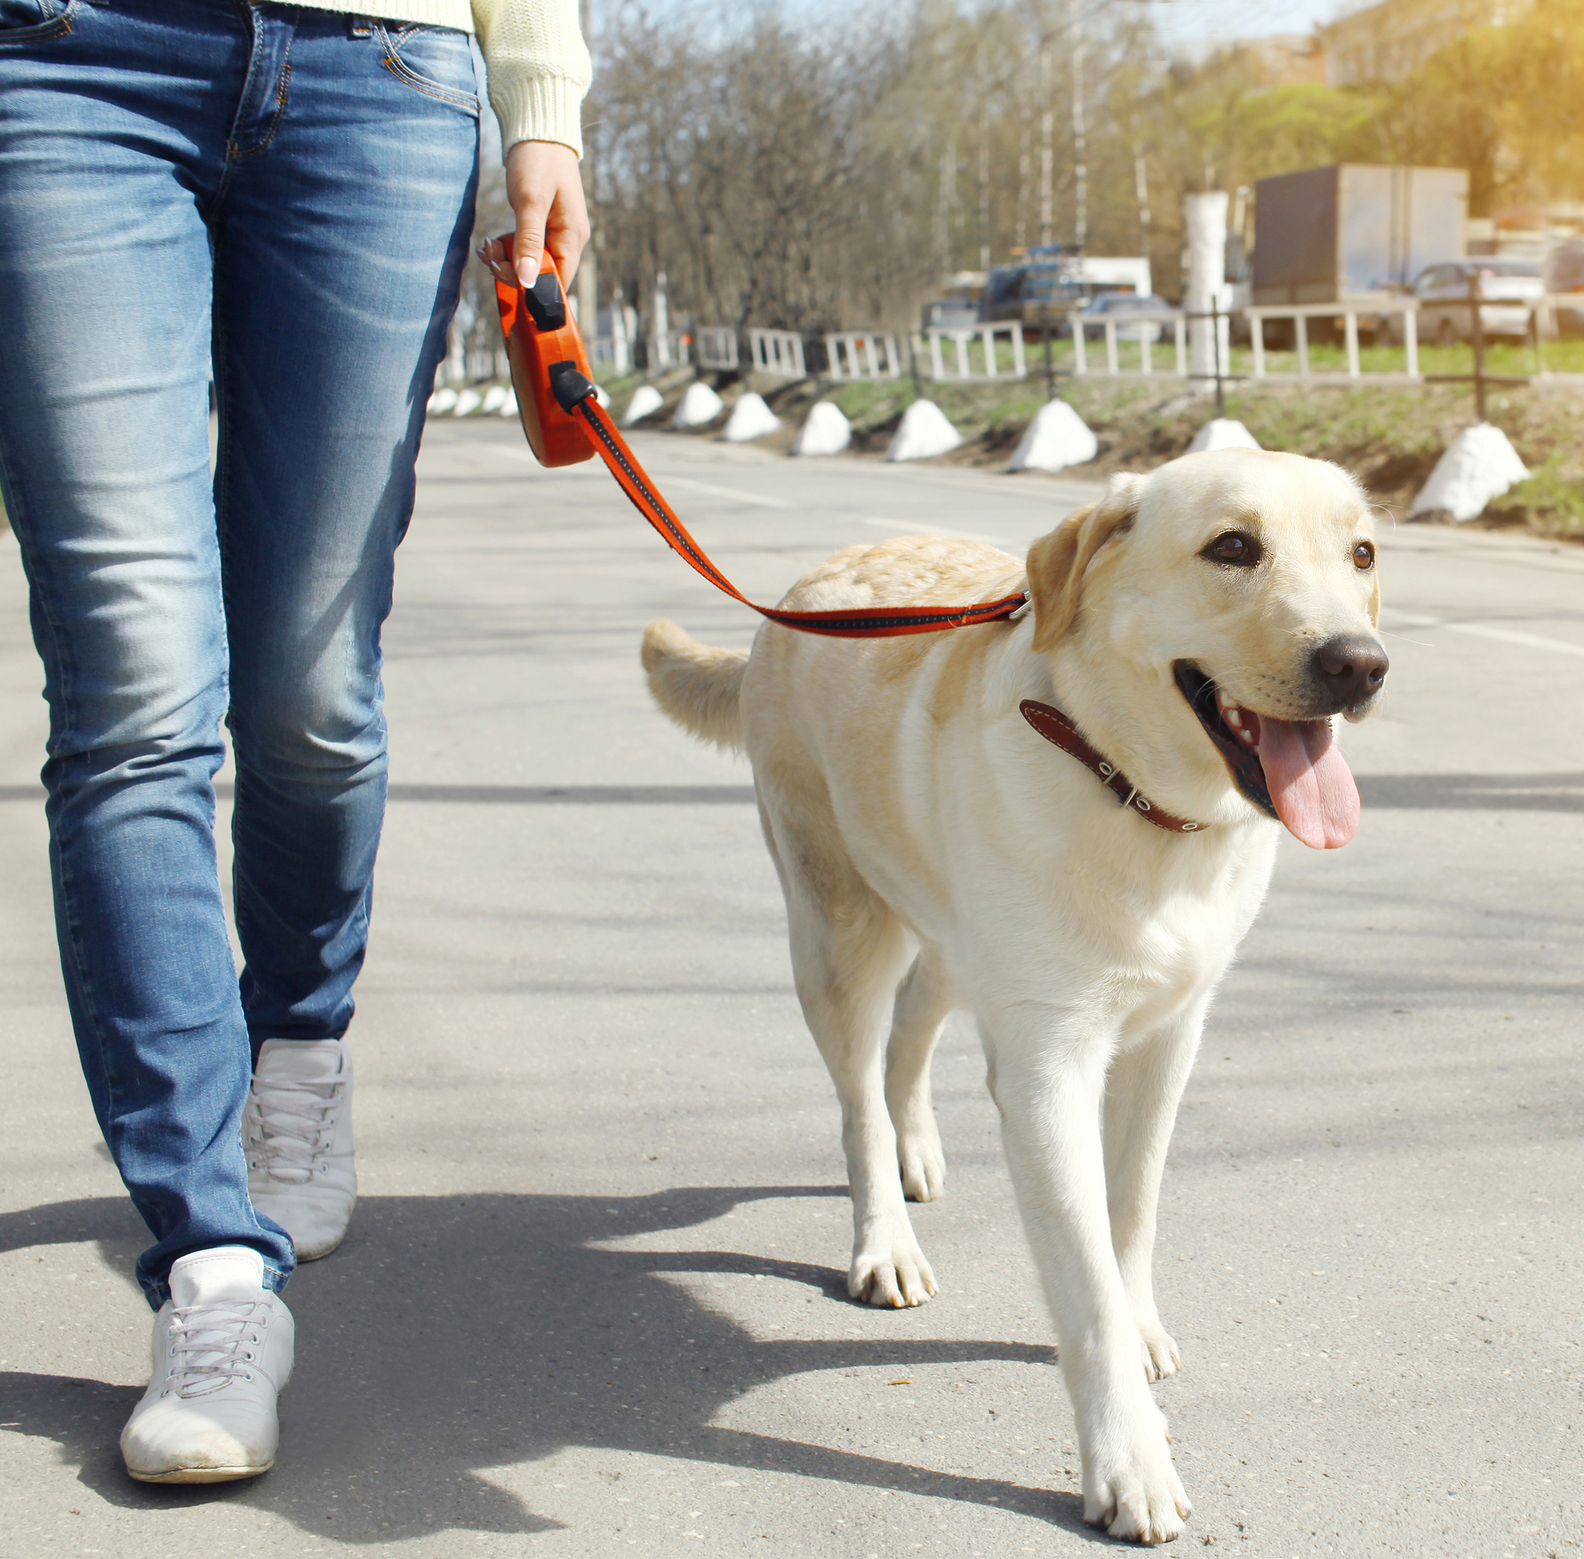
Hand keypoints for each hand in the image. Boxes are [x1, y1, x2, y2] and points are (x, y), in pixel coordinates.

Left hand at [478, 141, 589, 290]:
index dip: (530, 286)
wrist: (538, 129)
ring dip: (505, 261)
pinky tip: (492, 241)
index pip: (557, 282)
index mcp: (572, 238)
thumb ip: (529, 243)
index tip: (503, 272)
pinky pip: (525, 250)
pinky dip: (507, 249)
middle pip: (541, 276)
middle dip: (511, 271)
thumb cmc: (537, 160)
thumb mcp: (530, 201)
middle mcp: (568, 241)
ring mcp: (555, 234)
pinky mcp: (542, 227)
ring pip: (530, 265)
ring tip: (487, 245)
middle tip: (488, 254)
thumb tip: (527, 282)